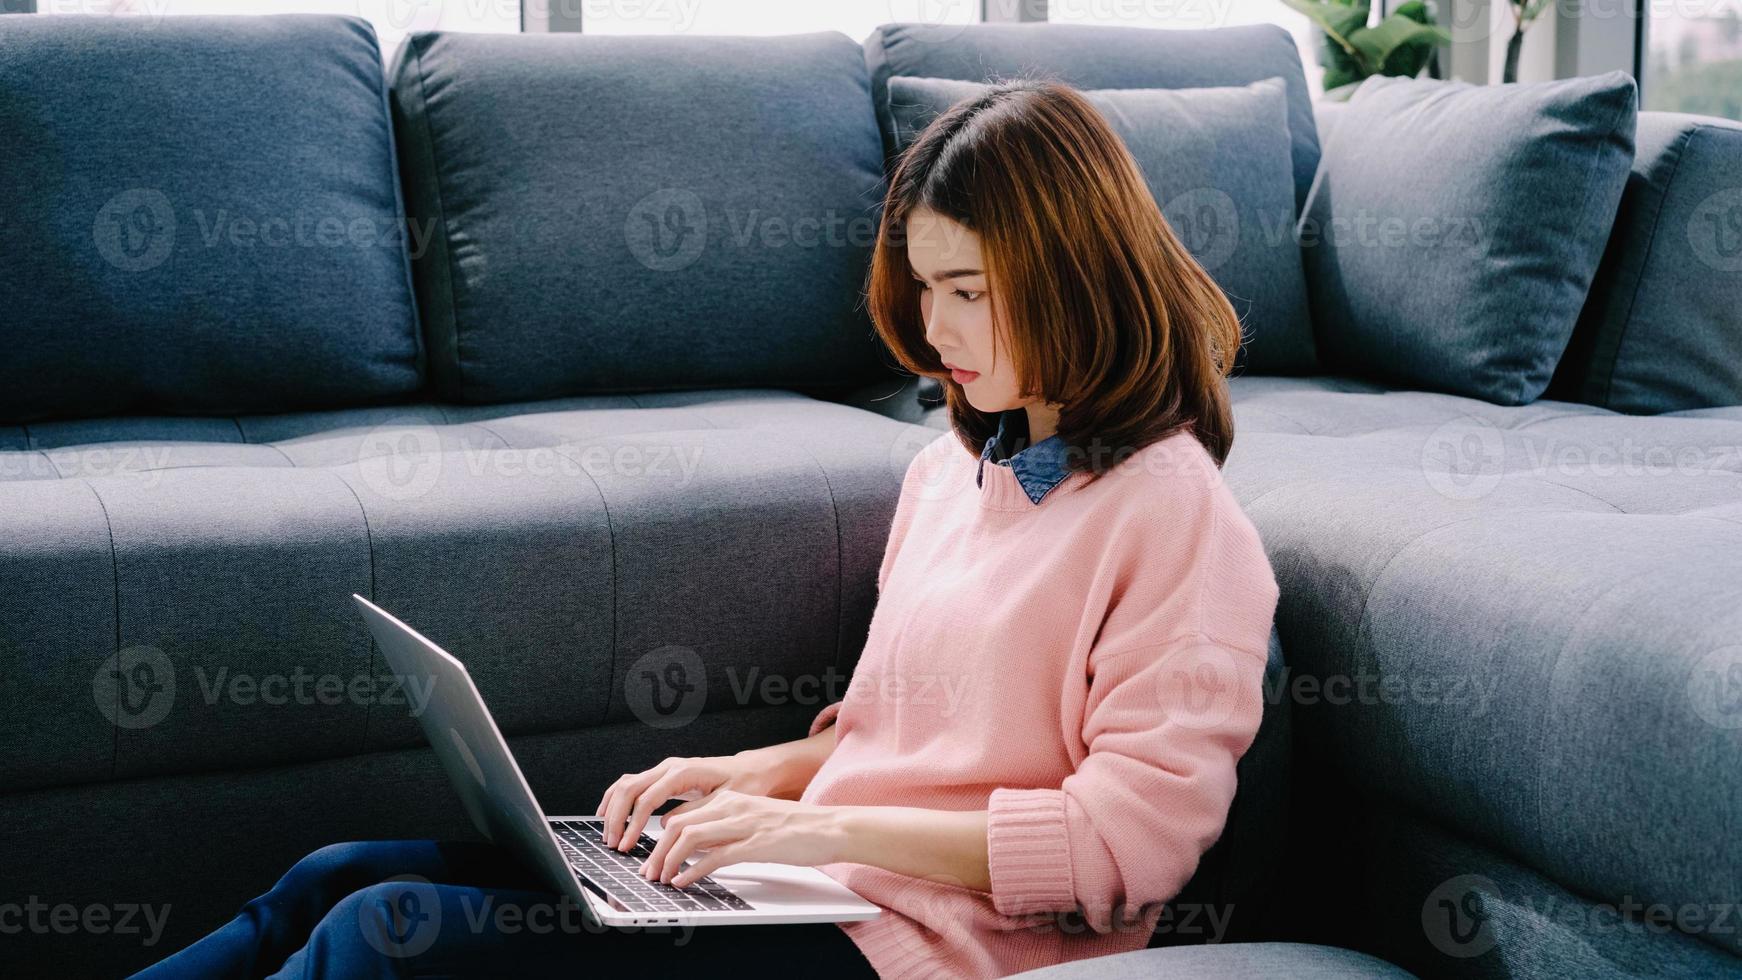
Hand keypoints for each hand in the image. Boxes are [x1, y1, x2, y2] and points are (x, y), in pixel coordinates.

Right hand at [594, 755, 778, 850]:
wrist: (750, 770)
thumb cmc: (742, 783)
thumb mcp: (723, 801)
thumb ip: (694, 813)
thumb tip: (664, 826)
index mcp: (682, 773)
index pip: (647, 799)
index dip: (633, 824)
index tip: (627, 845)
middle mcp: (669, 768)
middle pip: (629, 788)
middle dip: (617, 818)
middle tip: (613, 843)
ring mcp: (664, 770)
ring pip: (626, 783)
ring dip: (614, 809)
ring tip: (608, 833)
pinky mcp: (663, 776)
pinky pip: (633, 783)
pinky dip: (618, 799)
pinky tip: (610, 814)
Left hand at [638, 791, 847, 887]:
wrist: (832, 827)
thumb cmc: (798, 828)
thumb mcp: (756, 820)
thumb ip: (728, 830)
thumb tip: (701, 848)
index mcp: (732, 800)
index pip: (684, 815)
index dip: (661, 839)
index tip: (654, 857)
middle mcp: (733, 808)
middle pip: (679, 825)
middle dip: (657, 851)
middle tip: (649, 871)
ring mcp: (743, 825)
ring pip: (690, 838)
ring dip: (669, 861)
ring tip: (662, 879)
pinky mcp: (755, 845)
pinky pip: (714, 857)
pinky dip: (693, 871)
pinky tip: (685, 881)